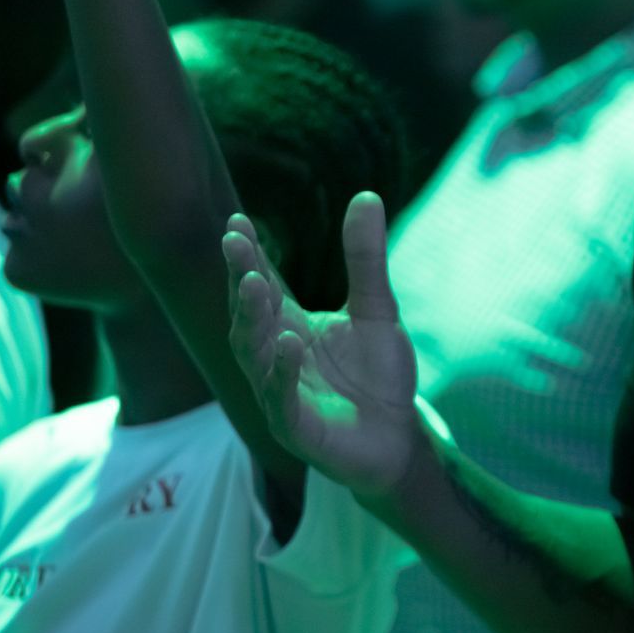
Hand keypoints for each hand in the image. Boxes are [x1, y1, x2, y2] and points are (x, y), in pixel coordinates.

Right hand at [225, 193, 421, 499]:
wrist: (399, 437)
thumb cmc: (379, 375)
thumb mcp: (378, 309)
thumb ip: (366, 259)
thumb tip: (367, 194)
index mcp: (289, 325)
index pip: (263, 286)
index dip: (249, 256)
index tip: (237, 221)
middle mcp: (275, 357)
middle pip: (249, 314)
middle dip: (241, 279)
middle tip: (235, 243)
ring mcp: (280, 394)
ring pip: (253, 355)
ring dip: (251, 319)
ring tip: (254, 283)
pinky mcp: (297, 429)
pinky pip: (280, 400)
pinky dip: (281, 373)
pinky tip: (289, 344)